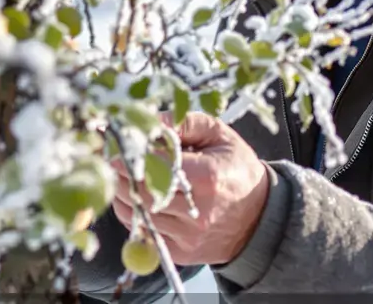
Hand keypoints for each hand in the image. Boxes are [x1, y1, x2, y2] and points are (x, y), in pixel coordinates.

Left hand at [112, 113, 268, 265]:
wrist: (259, 216)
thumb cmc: (236, 169)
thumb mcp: (219, 135)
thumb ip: (183, 123)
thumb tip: (147, 120)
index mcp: (207, 177)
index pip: (154, 164)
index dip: (131, 153)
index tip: (116, 143)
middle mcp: (197, 211)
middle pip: (139, 191)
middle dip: (120, 172)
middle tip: (113, 157)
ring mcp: (188, 236)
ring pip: (136, 213)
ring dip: (124, 193)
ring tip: (128, 176)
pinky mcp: (181, 252)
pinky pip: (143, 232)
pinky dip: (135, 214)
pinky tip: (142, 198)